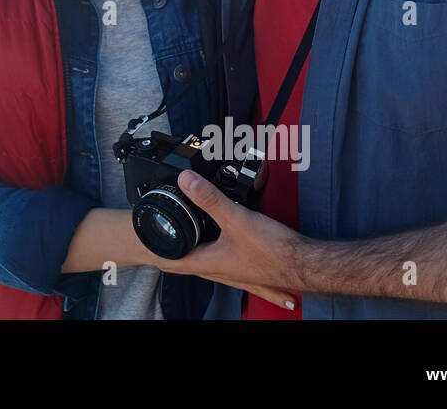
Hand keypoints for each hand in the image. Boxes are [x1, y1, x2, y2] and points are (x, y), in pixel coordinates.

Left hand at [154, 169, 305, 311]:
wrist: (308, 265)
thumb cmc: (275, 251)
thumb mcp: (236, 220)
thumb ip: (210, 199)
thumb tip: (185, 181)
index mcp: (209, 262)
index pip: (170, 259)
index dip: (153, 250)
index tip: (139, 240)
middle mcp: (219, 267)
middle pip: (186, 256)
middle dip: (171, 246)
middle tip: (156, 235)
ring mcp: (234, 266)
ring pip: (206, 254)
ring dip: (195, 243)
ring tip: (183, 231)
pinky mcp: (248, 260)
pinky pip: (225, 252)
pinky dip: (217, 242)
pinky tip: (222, 236)